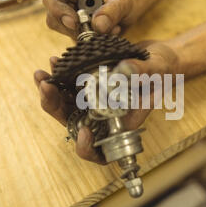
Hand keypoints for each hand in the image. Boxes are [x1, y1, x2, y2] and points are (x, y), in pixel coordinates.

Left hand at [34, 41, 178, 163]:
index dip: (87, 147)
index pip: (99, 150)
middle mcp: (104, 116)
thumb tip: (124, 70)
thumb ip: (142, 73)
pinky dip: (58, 76)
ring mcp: (94, 101)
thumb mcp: (157, 70)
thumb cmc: (163, 70)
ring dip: (50, 91)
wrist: (158, 56)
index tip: (84, 132)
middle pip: (74, 124)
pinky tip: (54, 61)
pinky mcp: (89, 85)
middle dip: (55, 107)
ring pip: (66, 105)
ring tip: (42, 73)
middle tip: (46, 88)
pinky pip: (68, 85)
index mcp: (121, 124)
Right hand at [42, 0, 134, 38]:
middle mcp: (66, 0)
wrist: (127, 11)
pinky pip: (75, 40)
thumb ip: (112, 11)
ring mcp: (68, 17)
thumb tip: (98, 26)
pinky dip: (91, 41)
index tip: (74, 23)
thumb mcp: (122, 1)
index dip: (58, 10)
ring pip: (63, 32)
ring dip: (85, 35)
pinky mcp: (74, 31)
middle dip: (73, 28)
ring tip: (110, 29)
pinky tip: (109, 34)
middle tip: (95, 31)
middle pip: (53, 18)